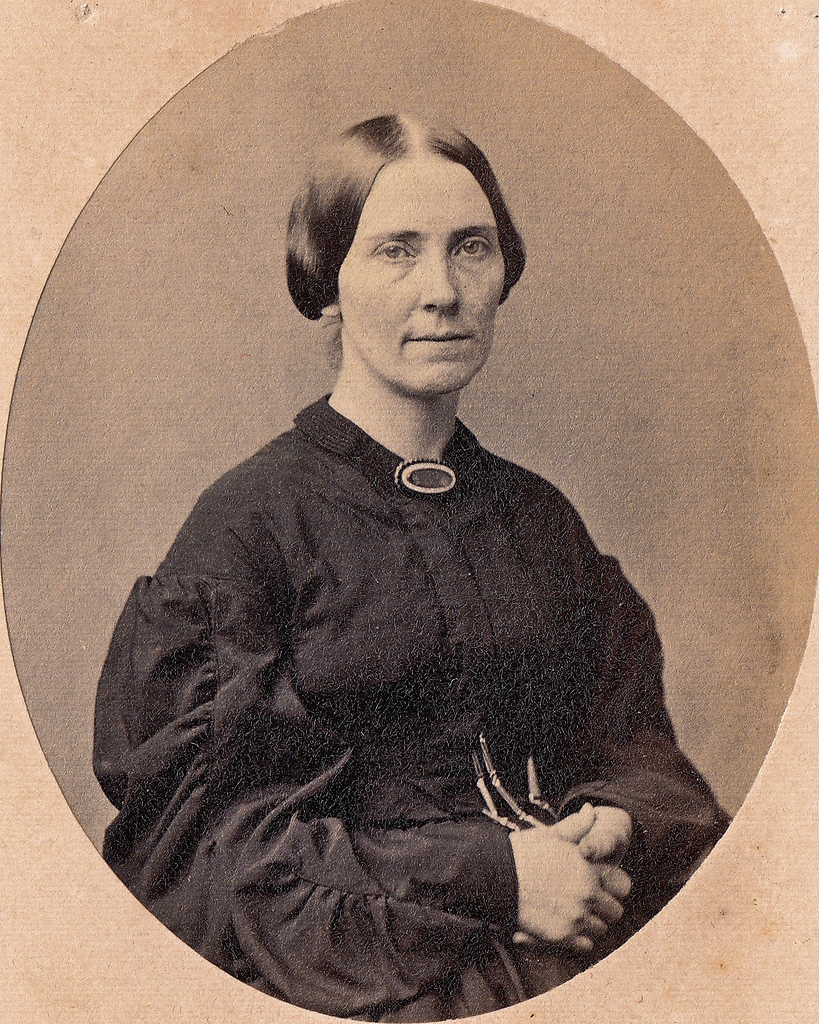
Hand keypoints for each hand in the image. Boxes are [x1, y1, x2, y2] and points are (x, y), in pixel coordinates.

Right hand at [509, 805, 631, 954]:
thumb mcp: (551, 834)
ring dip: (592, 923)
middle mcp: (587, 892)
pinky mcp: (562, 935)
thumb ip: (577, 825)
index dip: (614, 885)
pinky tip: (567, 925)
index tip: (602, 884)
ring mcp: (576, 916)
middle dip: (605, 906)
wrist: (495, 876)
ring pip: (602, 929)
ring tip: (576, 913)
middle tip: (589, 901)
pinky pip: (586, 945)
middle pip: (616, 910)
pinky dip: (580, 939)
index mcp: (589, 867)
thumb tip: (590, 811)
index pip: (624, 885)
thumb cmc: (523, 852)